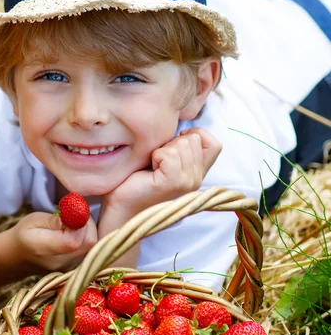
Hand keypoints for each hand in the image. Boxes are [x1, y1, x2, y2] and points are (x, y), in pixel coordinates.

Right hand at [12, 211, 97, 273]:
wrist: (18, 257)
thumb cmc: (25, 234)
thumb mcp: (34, 219)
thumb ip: (56, 219)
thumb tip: (78, 214)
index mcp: (43, 250)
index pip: (74, 240)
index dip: (79, 222)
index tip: (73, 210)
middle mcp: (60, 263)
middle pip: (89, 243)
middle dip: (88, 224)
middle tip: (76, 214)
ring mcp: (70, 268)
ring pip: (93, 246)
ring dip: (89, 231)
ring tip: (74, 224)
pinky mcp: (77, 268)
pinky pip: (91, 251)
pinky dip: (87, 238)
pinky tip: (76, 233)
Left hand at [101, 128, 221, 220]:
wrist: (121, 206)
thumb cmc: (137, 180)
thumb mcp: (164, 160)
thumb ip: (180, 147)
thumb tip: (186, 128)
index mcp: (197, 173)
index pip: (214, 144)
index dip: (195, 135)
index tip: (173, 145)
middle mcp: (197, 179)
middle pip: (194, 139)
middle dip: (171, 142)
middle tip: (157, 161)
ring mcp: (187, 182)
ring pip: (182, 144)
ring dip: (162, 149)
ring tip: (153, 166)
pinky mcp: (173, 183)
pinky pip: (168, 154)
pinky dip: (155, 156)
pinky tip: (150, 170)